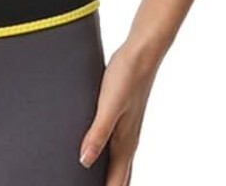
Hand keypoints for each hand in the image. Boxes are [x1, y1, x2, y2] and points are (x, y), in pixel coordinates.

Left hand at [78, 38, 162, 185]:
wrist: (141, 52)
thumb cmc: (125, 76)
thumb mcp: (108, 106)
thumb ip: (97, 134)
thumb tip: (84, 162)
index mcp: (126, 142)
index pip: (118, 180)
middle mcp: (128, 138)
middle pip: (120, 174)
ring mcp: (126, 127)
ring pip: (118, 160)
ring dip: (109, 174)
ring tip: (94, 181)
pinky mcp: (121, 114)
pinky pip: (114, 143)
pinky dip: (108, 155)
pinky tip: (97, 150)